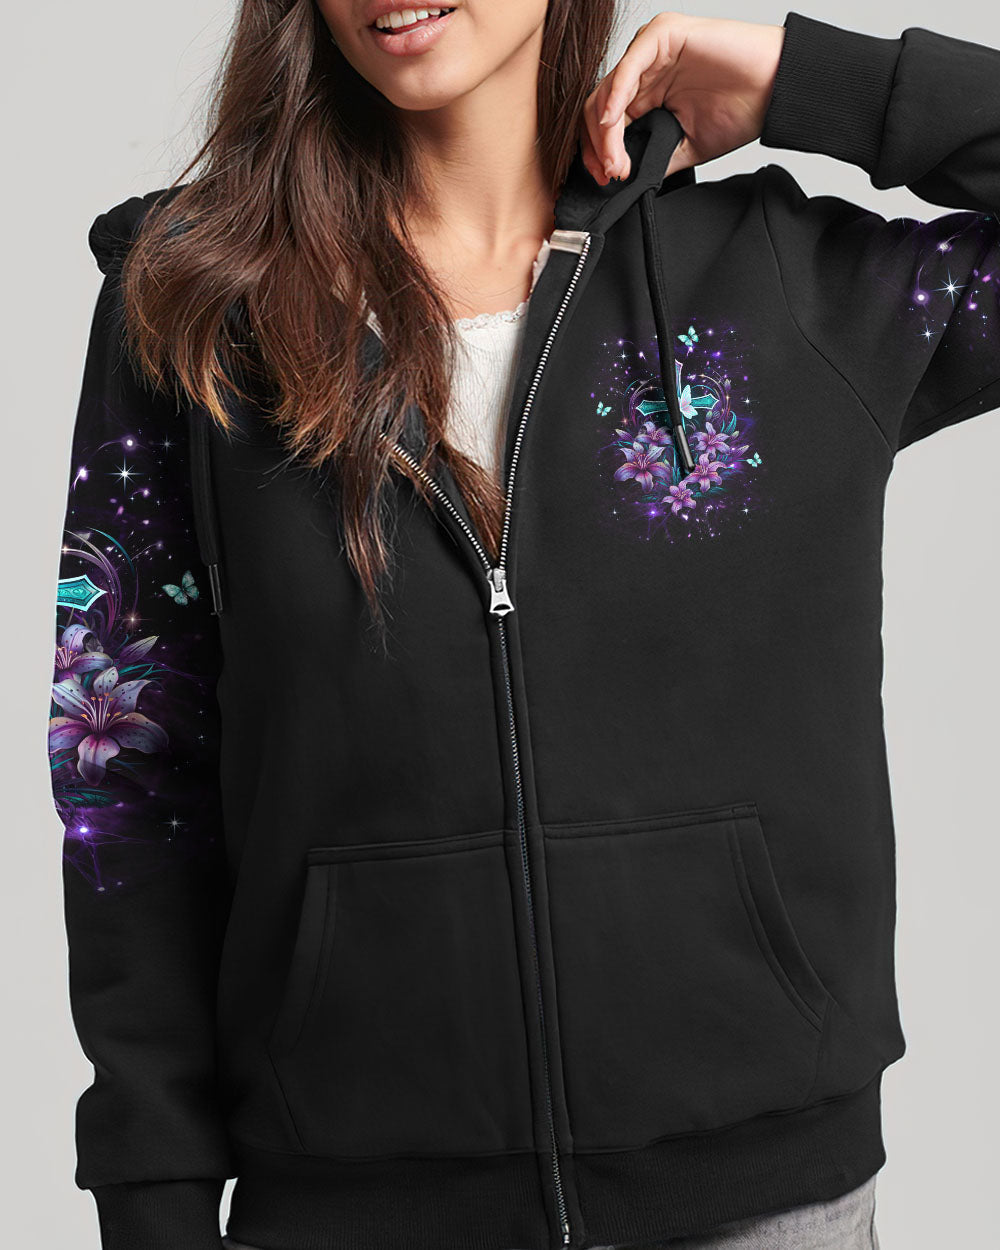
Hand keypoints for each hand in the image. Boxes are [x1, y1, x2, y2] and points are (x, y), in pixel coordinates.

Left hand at [580, 12, 786, 183]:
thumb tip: (621, 180)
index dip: (596, 151)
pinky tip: (614, 123)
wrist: (774, 91)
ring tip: (616, 160)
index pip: (605, 121)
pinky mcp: (663, 35)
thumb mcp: (684, 147)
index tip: (604, 178)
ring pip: (608, 90)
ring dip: (605, 130)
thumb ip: (651, 156)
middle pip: (598, 106)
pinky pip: (628, 66)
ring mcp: (651, 51)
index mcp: (647, 94)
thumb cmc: (739, 110)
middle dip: (597, 145)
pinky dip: (616, 96)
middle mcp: (644, 71)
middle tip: (609, 173)